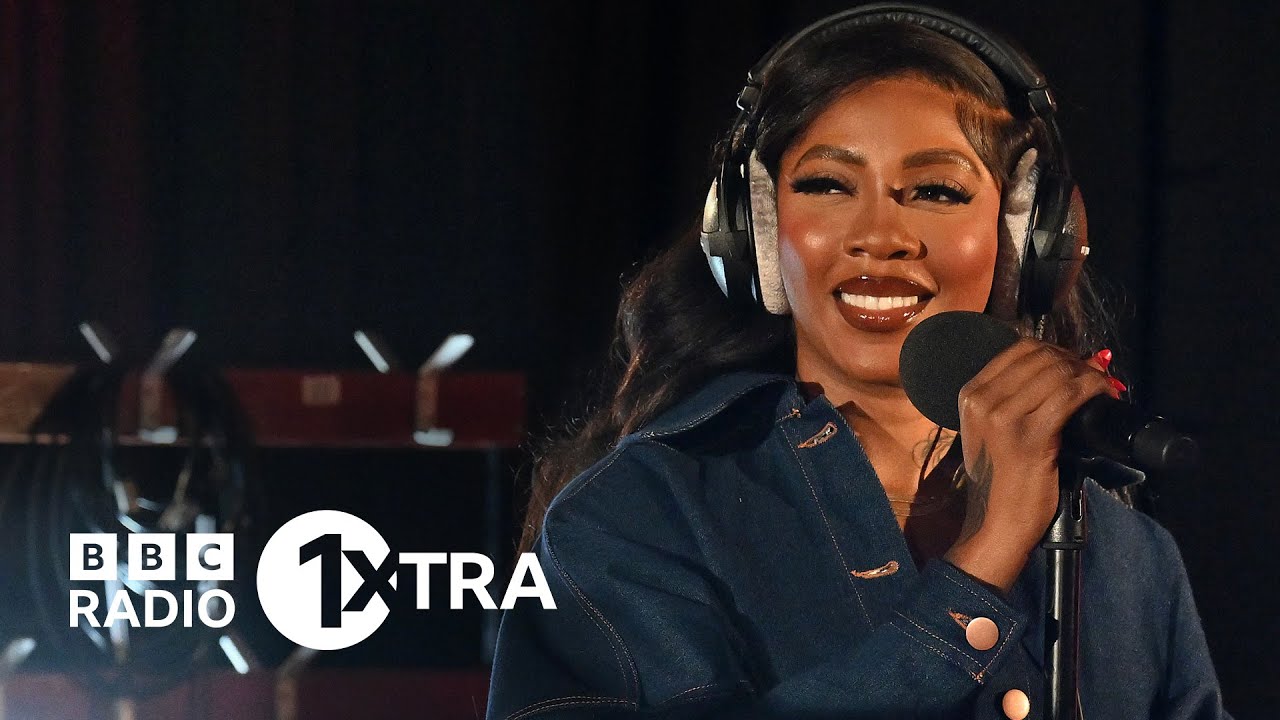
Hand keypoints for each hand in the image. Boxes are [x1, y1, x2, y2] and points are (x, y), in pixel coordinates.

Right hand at [943, 339, 1117, 592]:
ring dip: (1088, 375)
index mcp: (971, 394)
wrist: (995, 524)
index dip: (1055, 350)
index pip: (1019, 349)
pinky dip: (1093, 389)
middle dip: (1075, 361)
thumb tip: (1072, 365)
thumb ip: (1019, 398)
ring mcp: (1003, 418)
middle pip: (1041, 357)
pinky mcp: (1030, 437)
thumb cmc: (1001, 481)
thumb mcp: (994, 431)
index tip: (1073, 365)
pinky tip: (1103, 396)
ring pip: (1058, 373)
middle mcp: (982, 401)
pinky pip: (1070, 396)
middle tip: (1094, 378)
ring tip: (1102, 388)